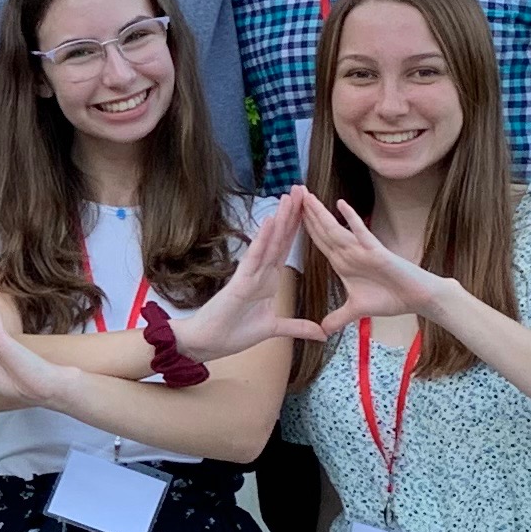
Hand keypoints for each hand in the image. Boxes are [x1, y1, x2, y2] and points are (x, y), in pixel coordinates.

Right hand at [169, 195, 334, 360]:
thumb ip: (297, 327)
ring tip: (289, 196)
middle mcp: (260, 272)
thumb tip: (322, 332)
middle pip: (279, 238)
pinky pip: (254, 257)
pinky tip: (270, 220)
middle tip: (300, 188)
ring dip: (280, 219)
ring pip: (269, 242)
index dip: (297, 228)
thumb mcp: (274, 328)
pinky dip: (263, 239)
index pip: (286, 248)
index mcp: (269, 280)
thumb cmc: (234, 333)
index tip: (308, 208)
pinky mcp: (240, 281)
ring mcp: (250, 274)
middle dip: (291, 214)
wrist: (209, 343)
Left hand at [297, 191, 453, 323]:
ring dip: (320, 212)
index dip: (302, 228)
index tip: (286, 214)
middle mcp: (349, 252)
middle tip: (289, 192)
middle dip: (305, 213)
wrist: (417, 298)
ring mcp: (362, 249)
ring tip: (306, 195)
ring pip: (335, 228)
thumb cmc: (390, 298)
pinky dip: (352, 219)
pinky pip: (362, 232)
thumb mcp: (357, 311)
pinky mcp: (377, 251)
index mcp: (342, 262)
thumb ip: (338, 317)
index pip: (317, 241)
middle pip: (322, 230)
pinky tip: (340, 205)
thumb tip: (323, 331)